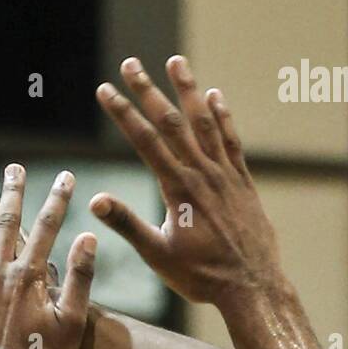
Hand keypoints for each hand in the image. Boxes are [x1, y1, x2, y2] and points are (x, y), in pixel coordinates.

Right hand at [93, 55, 282, 304]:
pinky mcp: (242, 183)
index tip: (105, 90)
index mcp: (178, 189)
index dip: (123, 113)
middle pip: (172, 122)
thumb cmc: (202, 277)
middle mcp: (202, 174)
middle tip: (129, 63)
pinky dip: (222, 117)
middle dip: (148, 91)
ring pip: (204, 123)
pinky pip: (231, 141)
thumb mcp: (158, 255)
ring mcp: (225, 175)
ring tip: (176, 62)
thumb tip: (95, 201)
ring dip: (188, 90)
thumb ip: (128, 224)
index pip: (145, 141)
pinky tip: (215, 97)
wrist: (252, 286)